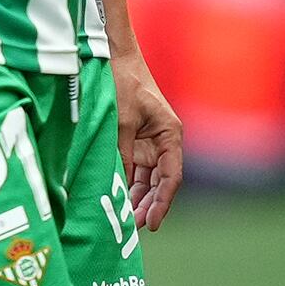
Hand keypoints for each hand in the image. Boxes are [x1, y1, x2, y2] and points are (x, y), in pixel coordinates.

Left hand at [110, 47, 185, 229]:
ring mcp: (149, 144)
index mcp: (170, 134)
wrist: (113, 57)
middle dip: (150, 206)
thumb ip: (121, 155)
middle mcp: (164, 142)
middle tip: (134, 228)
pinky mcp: (135, 142)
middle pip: (161, 183)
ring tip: (126, 222)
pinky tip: (120, 203)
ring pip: (148, 181)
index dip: (163, 202)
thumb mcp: (120, 121)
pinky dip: (129, 187)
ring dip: (139, 200)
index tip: (151, 224)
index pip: (171, 177)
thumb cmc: (122, 83)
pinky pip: (135, 171)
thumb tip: (119, 187)